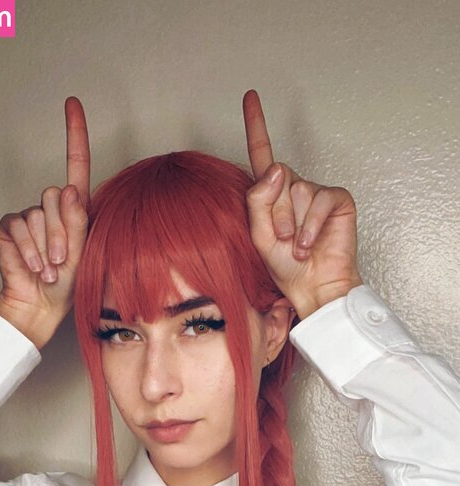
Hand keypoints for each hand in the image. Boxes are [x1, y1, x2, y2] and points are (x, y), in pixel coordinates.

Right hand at [0, 97, 90, 348]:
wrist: (40, 307)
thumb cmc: (68, 285)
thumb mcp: (83, 253)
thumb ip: (78, 221)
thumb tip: (69, 190)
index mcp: (75, 209)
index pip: (77, 164)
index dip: (75, 133)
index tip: (72, 103)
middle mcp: (51, 208)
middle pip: (56, 197)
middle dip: (61, 233)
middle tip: (62, 262)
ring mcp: (29, 217)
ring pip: (38, 215)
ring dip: (46, 247)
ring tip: (49, 270)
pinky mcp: (10, 227)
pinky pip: (19, 227)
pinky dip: (29, 251)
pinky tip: (34, 267)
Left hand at [242, 89, 362, 319]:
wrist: (313, 287)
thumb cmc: (287, 267)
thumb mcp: (259, 235)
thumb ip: (258, 201)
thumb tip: (277, 169)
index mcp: (272, 194)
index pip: (262, 154)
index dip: (256, 125)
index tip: (250, 95)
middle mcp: (294, 187)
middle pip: (277, 179)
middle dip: (277, 215)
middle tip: (285, 241)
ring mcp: (316, 192)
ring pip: (296, 191)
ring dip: (293, 225)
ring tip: (299, 246)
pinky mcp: (336, 198)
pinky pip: (317, 200)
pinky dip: (310, 226)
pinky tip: (310, 244)